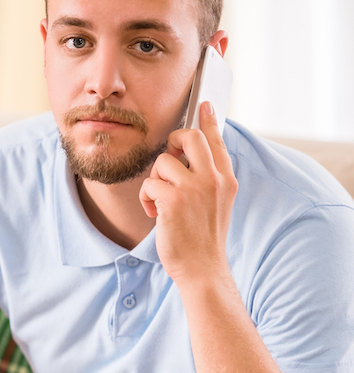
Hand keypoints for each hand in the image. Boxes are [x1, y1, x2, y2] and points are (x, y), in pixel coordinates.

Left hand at [139, 101, 237, 283]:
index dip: (208, 120)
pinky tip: (155, 214)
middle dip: (173, 141)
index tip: (205, 103)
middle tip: (169, 158)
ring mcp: (195, 188)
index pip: (217, 141)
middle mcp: (214, 179)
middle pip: (189, 136)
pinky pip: (149, 184)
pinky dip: (146, 199)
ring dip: (155, 181)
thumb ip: (208, 178)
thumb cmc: (203, 237)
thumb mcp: (216, 203)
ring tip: (161, 202)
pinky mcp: (174, 200)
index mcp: (226, 179)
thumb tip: (190, 154)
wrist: (203, 268)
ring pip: (162, 161)